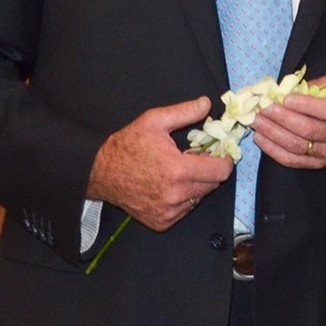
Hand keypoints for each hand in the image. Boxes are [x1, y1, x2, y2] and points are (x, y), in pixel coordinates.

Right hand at [86, 97, 233, 231]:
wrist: (100, 173)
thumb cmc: (127, 146)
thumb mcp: (154, 121)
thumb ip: (184, 112)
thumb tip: (207, 103)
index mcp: (177, 170)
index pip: (221, 172)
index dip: (225, 160)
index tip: (219, 153)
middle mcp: (175, 195)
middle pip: (213, 184)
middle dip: (209, 170)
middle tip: (195, 159)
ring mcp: (168, 211)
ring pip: (200, 197)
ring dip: (197, 185)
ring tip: (179, 172)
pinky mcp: (161, 222)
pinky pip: (185, 210)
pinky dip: (184, 199)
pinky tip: (169, 186)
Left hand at [252, 75, 325, 169]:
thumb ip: (319, 86)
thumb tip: (291, 87)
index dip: (306, 105)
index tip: (286, 97)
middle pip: (309, 129)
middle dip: (282, 118)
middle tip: (264, 108)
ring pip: (297, 146)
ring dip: (273, 133)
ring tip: (257, 121)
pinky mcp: (318, 164)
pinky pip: (292, 160)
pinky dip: (273, 150)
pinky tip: (260, 138)